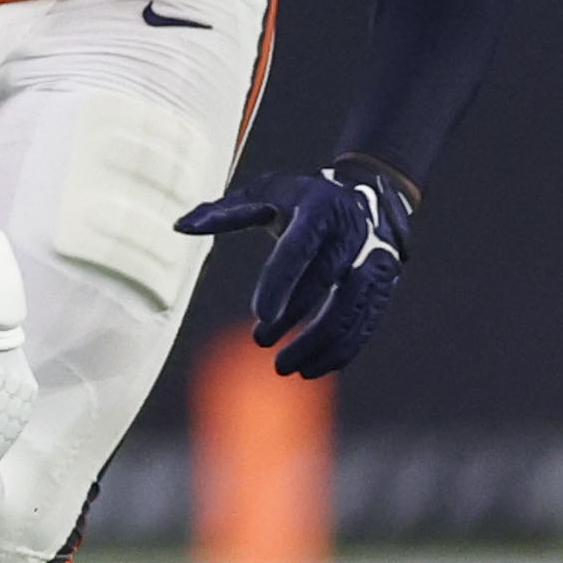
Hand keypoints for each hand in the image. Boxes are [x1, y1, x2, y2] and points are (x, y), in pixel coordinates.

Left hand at [189, 158, 413, 379]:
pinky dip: (341, 351)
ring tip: (284, 367)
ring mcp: (373, 260)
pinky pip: (365, 323)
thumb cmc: (301, 198)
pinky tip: (312, 369)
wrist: (364, 196)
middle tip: (259, 341)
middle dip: (294, 315)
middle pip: (327, 281)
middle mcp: (352, 233)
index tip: (260, 314)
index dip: (281, 280)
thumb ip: (225, 211)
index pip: (300, 246)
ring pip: (350, 309)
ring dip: (318, 343)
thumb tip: (180, 226)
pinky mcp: (382, 286)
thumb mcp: (266, 193)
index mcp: (320, 207)